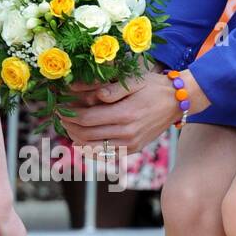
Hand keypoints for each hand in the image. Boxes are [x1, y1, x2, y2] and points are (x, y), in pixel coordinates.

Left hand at [62, 71, 180, 155]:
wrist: (177, 102)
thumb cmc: (153, 87)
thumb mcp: (134, 81)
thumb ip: (112, 89)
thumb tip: (93, 95)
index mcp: (125, 114)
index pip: (87, 119)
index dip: (69, 115)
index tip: (58, 108)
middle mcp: (127, 132)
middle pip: (86, 134)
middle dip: (69, 126)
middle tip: (60, 117)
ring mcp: (130, 144)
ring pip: (93, 147)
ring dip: (76, 138)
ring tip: (68, 127)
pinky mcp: (133, 149)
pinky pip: (105, 154)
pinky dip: (90, 149)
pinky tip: (81, 140)